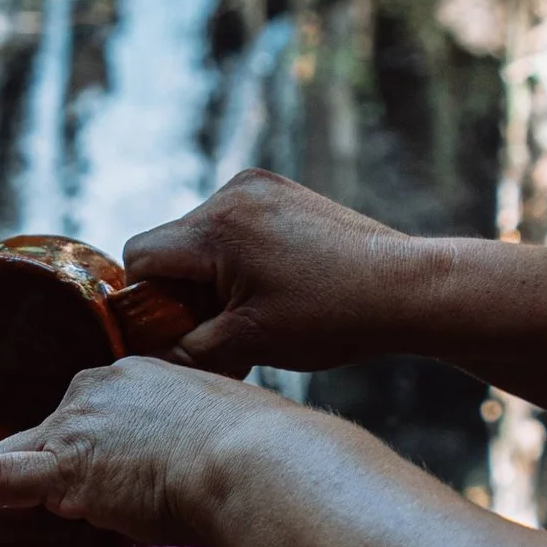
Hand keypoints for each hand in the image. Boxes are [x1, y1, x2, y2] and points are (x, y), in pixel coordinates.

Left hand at [0, 356, 291, 546]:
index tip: (54, 484)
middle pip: (35, 440)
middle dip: (2, 475)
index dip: (60, 456)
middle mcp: (98, 393)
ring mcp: (78, 425)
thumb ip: (194, 457)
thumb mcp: (226, 444)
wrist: (259, 461)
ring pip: (7, 463)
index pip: (81, 424)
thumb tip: (198, 481)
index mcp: (136, 383)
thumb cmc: (262, 462)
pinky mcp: (66, 464)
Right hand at [124, 168, 425, 374]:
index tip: (171, 331)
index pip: (140, 257)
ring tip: (252, 310)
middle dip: (182, 290)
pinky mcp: (281, 191)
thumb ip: (184, 350)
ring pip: (201, 237)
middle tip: (217, 329)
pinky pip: (234, 225)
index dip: (144, 301)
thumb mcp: (247, 343)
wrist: (407, 289)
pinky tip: (272, 288)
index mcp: (216, 228)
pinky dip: (237, 259)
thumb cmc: (332, 317)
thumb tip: (147, 360)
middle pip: (171, 246)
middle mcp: (233, 192)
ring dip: (210, 276)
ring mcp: (260, 185)